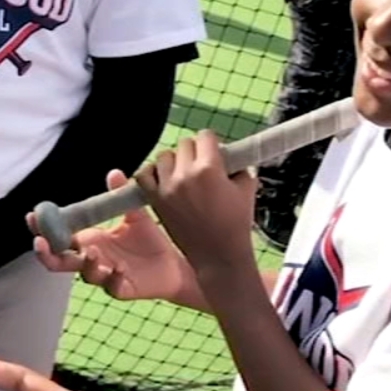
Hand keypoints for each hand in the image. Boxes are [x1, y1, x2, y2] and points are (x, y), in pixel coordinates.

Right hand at [27, 169, 195, 303]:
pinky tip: (117, 269)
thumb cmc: (149, 241)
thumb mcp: (134, 215)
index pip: (58, 236)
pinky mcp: (122, 289)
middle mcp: (92, 259)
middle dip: (46, 254)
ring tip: (91, 251)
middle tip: (40, 243)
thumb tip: (114, 173)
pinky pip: (112, 287)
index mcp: (88, 240)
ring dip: (85, 263)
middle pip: (59, 261)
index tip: (32, 216)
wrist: (175, 264)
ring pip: (85, 274)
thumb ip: (120, 197)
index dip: (42, 229)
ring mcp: (105, 275)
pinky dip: (112, 278)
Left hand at [133, 132, 257, 277]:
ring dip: (174, 161)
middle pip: (184, 145)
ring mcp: (167, 187)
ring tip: (184, 173)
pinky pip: (144, 175)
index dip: (212, 143)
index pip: (205, 136)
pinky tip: (163, 179)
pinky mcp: (155, 200)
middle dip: (195, 151)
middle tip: (202, 165)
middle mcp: (185, 174)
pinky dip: (151, 174)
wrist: (218, 254)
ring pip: (163, 156)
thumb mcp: (247, 189)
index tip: (215, 152)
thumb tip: (231, 157)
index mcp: (209, 169)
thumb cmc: (235, 223)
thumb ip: (239, 167)